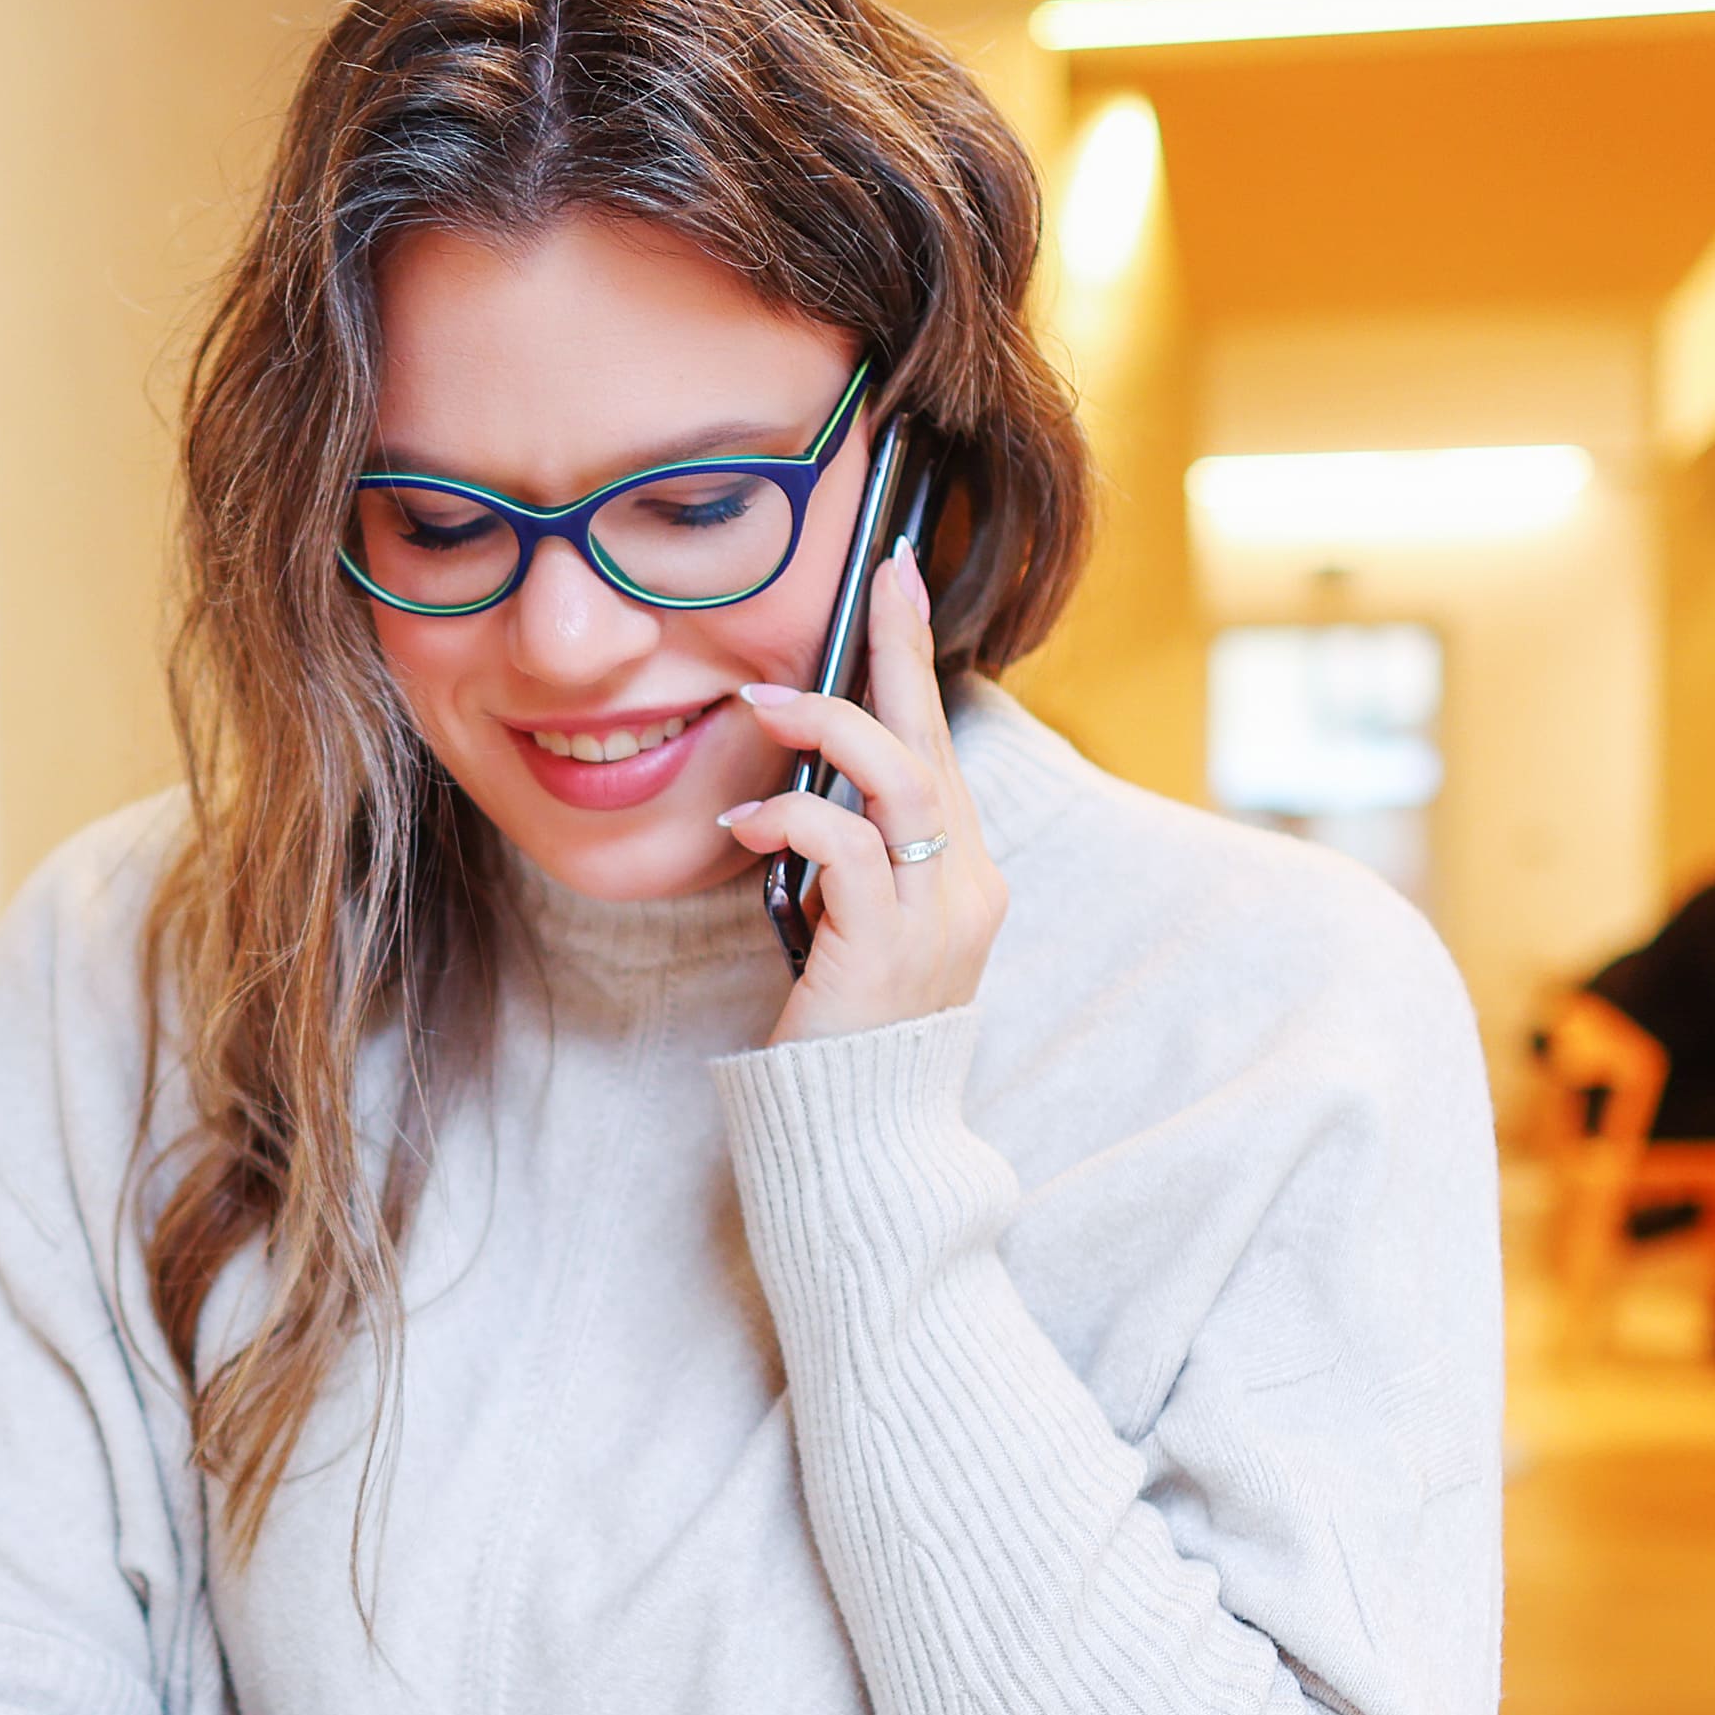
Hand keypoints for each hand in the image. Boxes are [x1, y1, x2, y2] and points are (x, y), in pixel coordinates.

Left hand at [718, 555, 1006, 1045]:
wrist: (864, 1139)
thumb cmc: (847, 1036)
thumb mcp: (855, 931)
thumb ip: (853, 863)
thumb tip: (797, 792)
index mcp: (964, 876)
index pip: (941, 747)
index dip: (918, 662)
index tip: (899, 582)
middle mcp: (967, 888)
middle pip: (936, 742)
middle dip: (904, 650)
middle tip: (878, 576)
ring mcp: (937, 921)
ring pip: (905, 782)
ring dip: (830, 730)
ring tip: (764, 706)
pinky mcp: (888, 953)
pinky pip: (850, 850)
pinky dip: (796, 820)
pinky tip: (747, 826)